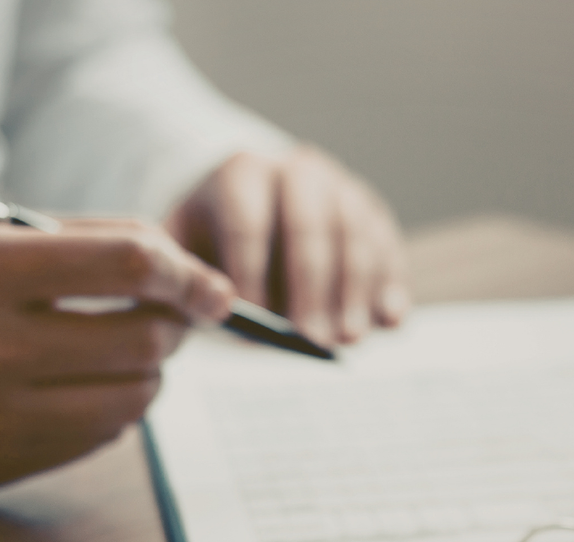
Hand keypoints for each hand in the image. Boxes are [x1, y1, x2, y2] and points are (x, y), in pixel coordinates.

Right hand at [0, 220, 233, 487]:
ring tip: (125, 347)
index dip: (187, 272)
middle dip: (174, 324)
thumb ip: (72, 244)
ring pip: (132, 399)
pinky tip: (85, 386)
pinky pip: (98, 440)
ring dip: (149, 371)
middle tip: (169, 313)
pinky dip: (112, 409)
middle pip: (142, 338)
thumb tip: (176, 263)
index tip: (210, 285)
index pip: (124, 264)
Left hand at [165, 146, 409, 346]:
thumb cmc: (211, 240)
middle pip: (308, 228)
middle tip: (312, 339)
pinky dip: (391, 286)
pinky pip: (389, 248)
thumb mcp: (181, 248)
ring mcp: (342, 190)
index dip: (250, 274)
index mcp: (242, 173)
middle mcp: (298, 171)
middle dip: (311, 288)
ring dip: (354, 292)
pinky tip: (389, 321)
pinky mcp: (374, 215)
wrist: (250, 210)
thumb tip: (217, 309)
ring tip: (348, 339)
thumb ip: (186, 278)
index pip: (247, 224)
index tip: (254, 321)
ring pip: (355, 236)